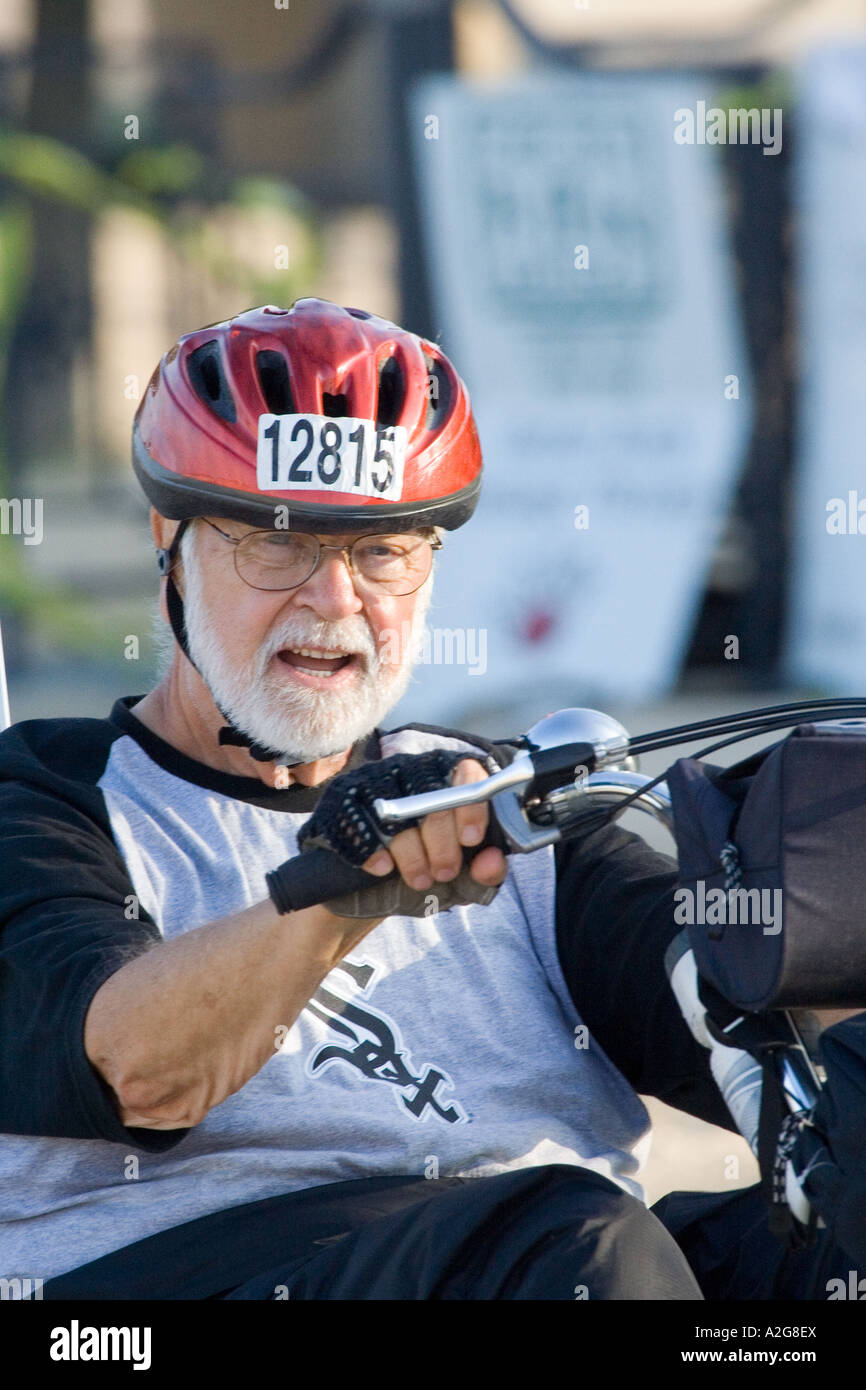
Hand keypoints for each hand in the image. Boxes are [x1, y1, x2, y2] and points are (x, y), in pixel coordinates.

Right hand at [360, 757, 507, 894]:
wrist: (364, 892)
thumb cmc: (422, 874)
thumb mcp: (461, 880)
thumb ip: (485, 873)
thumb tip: (494, 859)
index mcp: (450, 778)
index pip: (467, 773)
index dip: (471, 807)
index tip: (472, 840)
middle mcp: (413, 770)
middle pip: (432, 795)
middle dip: (442, 843)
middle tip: (445, 873)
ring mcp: (375, 779)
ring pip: (397, 810)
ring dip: (412, 854)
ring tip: (419, 879)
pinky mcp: (343, 795)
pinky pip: (357, 819)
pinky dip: (372, 849)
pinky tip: (384, 869)